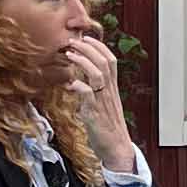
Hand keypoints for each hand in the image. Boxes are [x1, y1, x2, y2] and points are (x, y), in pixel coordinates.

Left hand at [67, 39, 135, 166]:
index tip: (86, 38)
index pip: (111, 60)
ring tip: (69, 54)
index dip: (99, 46)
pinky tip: (69, 84)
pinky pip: (88, 95)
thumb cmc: (108, 128)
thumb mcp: (103, 105)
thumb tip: (79, 82)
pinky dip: (78, 86)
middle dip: (88, 48)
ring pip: (98, 74)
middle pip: (104, 62)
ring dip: (83, 61)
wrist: (117, 149)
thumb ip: (94, 92)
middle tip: (73, 41)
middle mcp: (109, 92)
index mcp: (112, 89)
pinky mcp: (95, 113)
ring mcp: (103, 102)